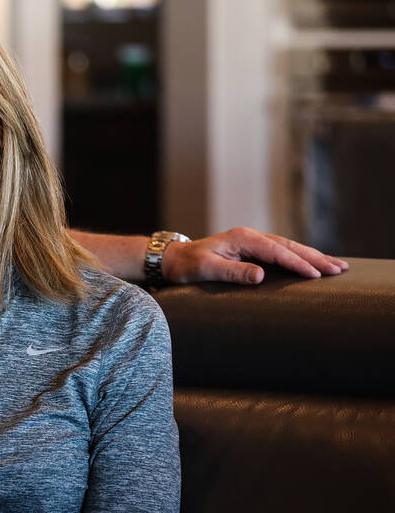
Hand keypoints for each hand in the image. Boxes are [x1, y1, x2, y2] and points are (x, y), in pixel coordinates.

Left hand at [163, 227, 348, 284]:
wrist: (173, 259)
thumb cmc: (188, 265)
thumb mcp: (207, 270)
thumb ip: (233, 272)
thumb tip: (260, 275)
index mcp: (243, 238)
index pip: (277, 251)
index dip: (298, 263)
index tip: (316, 274)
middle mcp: (251, 237)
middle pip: (290, 246)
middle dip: (316, 258)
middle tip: (340, 269)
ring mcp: (252, 242)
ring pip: (289, 248)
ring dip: (313, 257)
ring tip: (337, 266)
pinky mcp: (252, 250)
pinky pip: (282, 253)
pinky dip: (300, 258)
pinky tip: (315, 263)